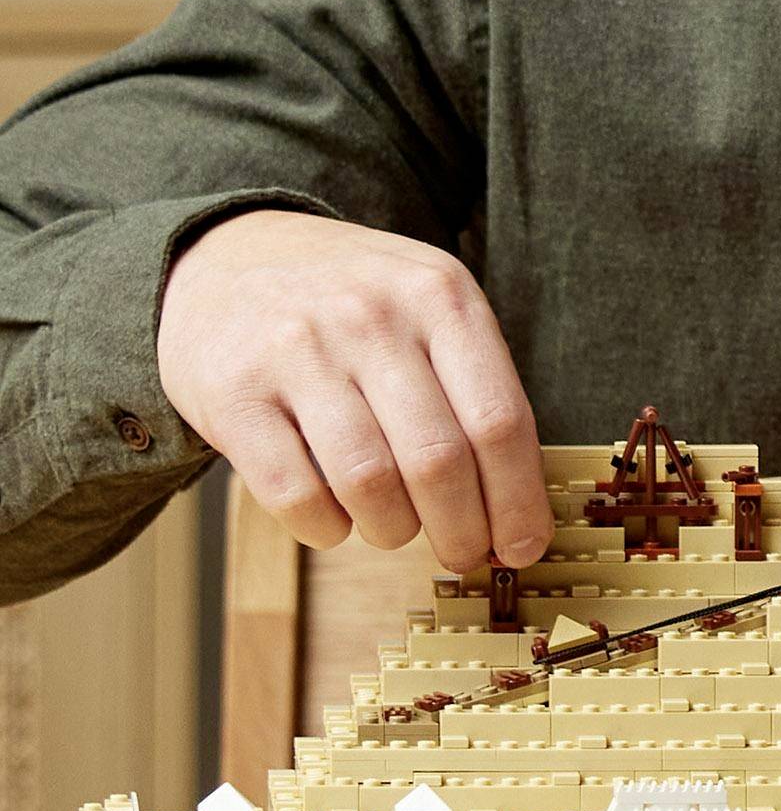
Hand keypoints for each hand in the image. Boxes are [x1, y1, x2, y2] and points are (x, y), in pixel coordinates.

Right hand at [158, 208, 551, 571]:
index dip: (518, 498)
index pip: (500, 418)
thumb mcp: (428, 302)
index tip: (524, 546)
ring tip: (396, 529)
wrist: (227, 256)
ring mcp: (299, 351)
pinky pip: (294, 493)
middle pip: (440, 459)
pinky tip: (336, 519)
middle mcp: (373, 317)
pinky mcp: (234, 393)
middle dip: (462, 529)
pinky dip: (326, 527)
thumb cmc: (352, 299)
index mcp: (440, 295)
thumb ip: (473, 384)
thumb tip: (515, 503)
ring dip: (394, 530)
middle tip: (464, 554)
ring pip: (369, 483)